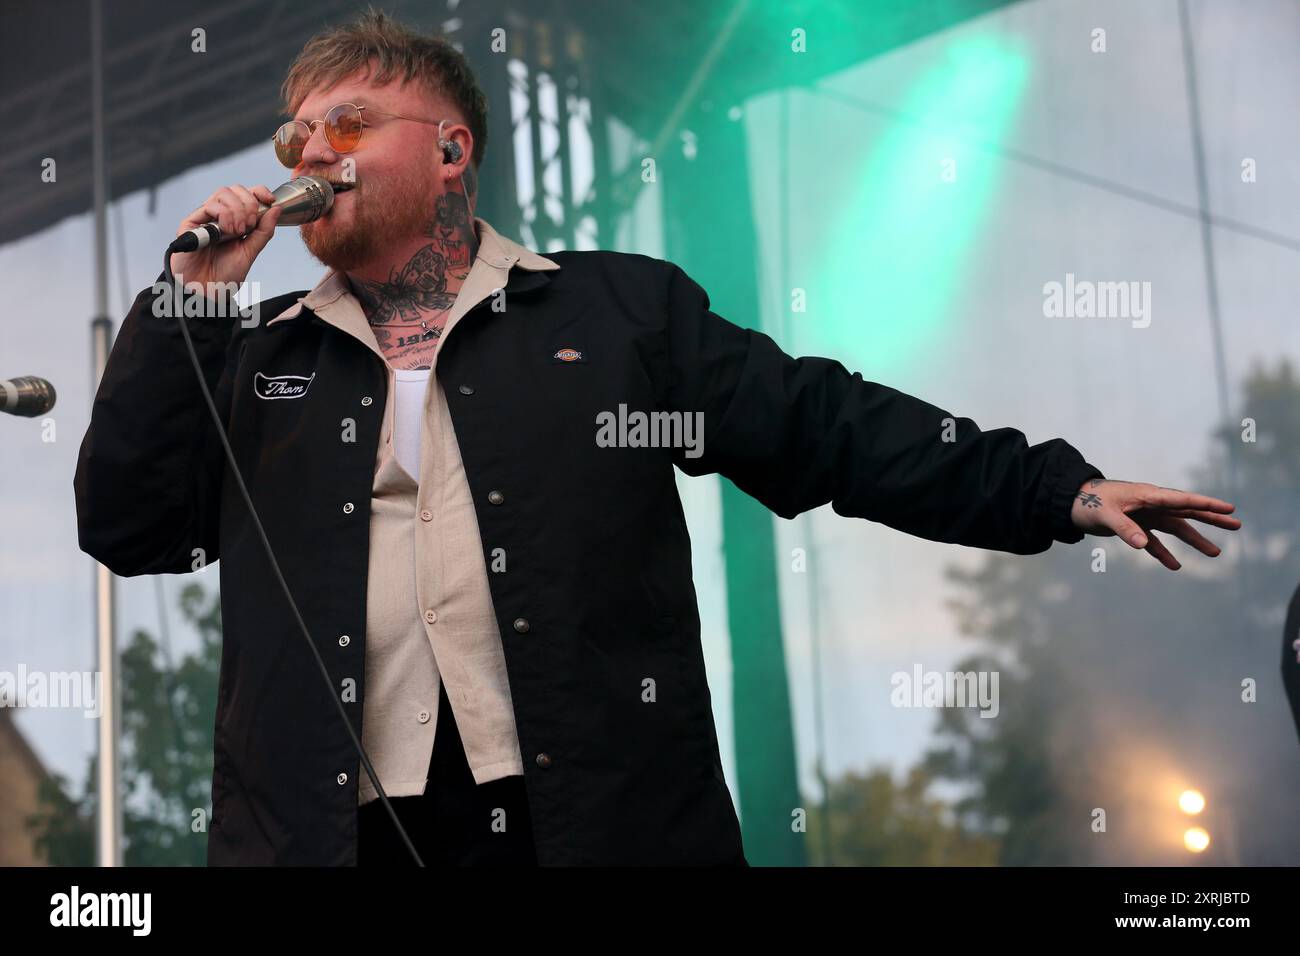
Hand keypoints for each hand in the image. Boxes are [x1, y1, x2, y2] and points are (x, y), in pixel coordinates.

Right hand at [168, 184, 281, 288]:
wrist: (207, 291)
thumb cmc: (226, 274)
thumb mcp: (251, 251)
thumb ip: (264, 231)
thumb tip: (277, 208)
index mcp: (236, 220)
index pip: (247, 194)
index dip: (259, 191)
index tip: (270, 200)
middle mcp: (220, 216)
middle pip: (235, 189)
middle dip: (249, 204)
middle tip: (249, 225)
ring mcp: (205, 218)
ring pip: (223, 193)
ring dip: (237, 210)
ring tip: (237, 232)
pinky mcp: (191, 222)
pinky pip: (209, 206)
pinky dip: (223, 216)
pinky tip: (225, 232)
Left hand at [1070, 478, 1240, 569]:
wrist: (1069, 502)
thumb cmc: (1087, 502)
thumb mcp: (1104, 514)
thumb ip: (1125, 528)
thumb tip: (1143, 544)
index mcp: (1147, 496)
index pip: (1182, 500)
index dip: (1206, 504)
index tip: (1228, 508)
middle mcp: (1150, 505)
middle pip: (1186, 512)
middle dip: (1211, 519)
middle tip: (1237, 524)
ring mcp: (1144, 516)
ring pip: (1175, 528)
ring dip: (1194, 540)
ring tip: (1215, 553)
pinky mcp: (1133, 527)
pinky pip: (1154, 542)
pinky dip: (1163, 553)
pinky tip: (1175, 566)